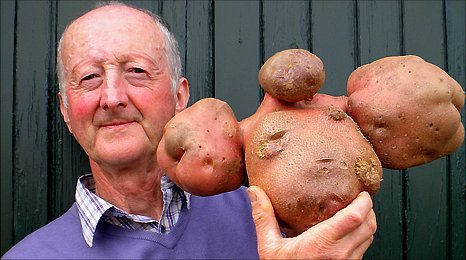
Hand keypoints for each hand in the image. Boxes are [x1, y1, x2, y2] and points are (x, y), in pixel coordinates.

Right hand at [247, 186, 376, 258]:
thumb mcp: (269, 247)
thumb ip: (263, 217)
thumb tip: (254, 192)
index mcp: (323, 244)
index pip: (355, 217)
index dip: (363, 202)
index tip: (359, 191)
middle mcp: (340, 254)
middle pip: (369, 225)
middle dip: (369, 208)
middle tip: (359, 197)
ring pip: (370, 237)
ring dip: (367, 222)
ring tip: (356, 211)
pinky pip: (363, 249)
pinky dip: (362, 236)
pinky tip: (349, 231)